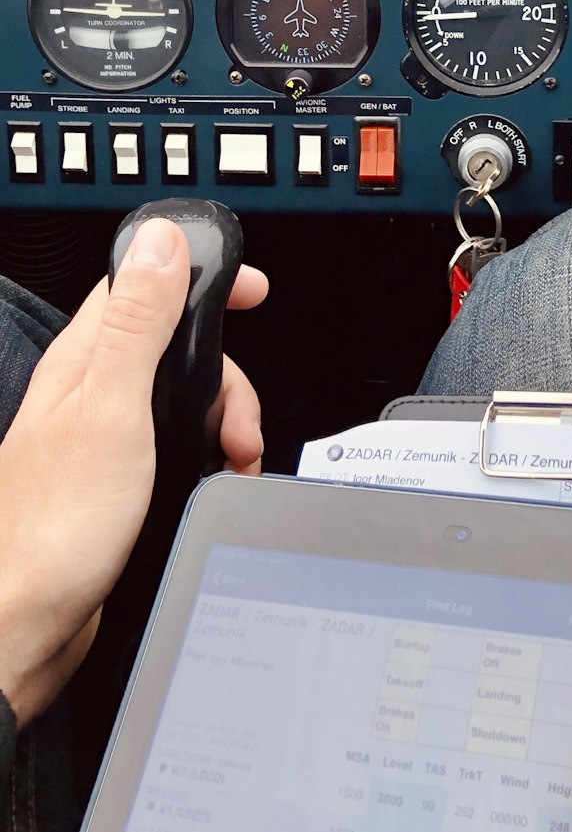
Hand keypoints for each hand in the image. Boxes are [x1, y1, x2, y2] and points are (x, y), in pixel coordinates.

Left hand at [0, 218, 266, 726]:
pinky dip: (207, 456)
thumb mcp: (110, 407)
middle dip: (226, 376)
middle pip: (178, 344)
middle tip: (237, 418)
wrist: (26, 625)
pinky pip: (177, 443)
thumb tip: (161, 242)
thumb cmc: (54, 527)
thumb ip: (137, 321)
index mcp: (84, 358)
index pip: (144, 282)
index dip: (201, 275)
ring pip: (184, 396)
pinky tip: (211, 480)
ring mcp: (103, 434)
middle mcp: (90, 389)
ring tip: (230, 457)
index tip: (250, 290)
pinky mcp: (118, 477)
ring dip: (221, 420)